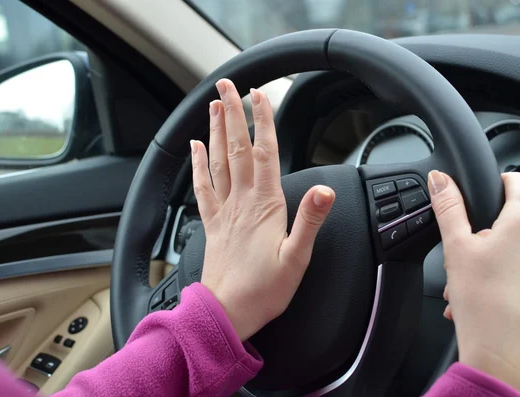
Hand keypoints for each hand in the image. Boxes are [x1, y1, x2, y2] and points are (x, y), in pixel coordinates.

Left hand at [191, 79, 334, 341]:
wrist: (226, 313)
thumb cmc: (263, 291)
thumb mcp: (297, 258)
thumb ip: (309, 221)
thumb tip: (324, 190)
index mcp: (265, 206)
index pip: (264, 153)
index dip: (263, 122)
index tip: (260, 96)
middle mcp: (241, 202)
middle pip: (236, 149)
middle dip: (232, 114)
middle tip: (228, 86)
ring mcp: (223, 211)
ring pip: (218, 162)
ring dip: (215, 131)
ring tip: (214, 106)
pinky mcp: (212, 224)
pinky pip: (202, 188)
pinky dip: (197, 165)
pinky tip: (195, 148)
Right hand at [429, 170, 519, 392]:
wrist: (499, 351)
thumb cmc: (483, 301)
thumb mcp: (456, 246)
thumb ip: (448, 207)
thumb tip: (440, 180)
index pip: (517, 181)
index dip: (495, 181)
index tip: (479, 192)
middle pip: (505, 220)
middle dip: (477, 234)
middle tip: (458, 255)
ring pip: (507, 247)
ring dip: (480, 259)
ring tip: (460, 282)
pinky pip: (513, 269)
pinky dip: (491, 276)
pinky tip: (470, 295)